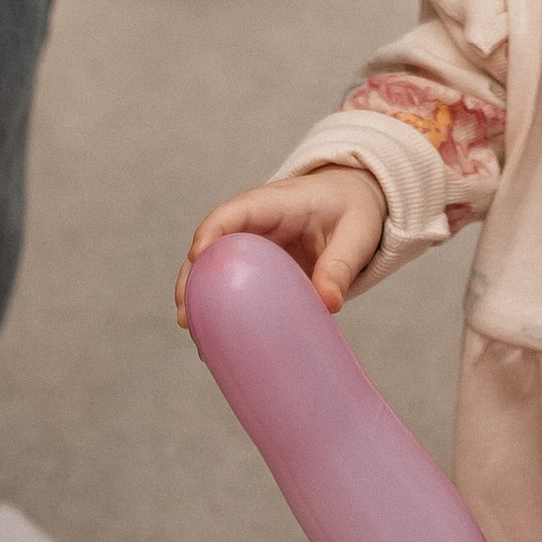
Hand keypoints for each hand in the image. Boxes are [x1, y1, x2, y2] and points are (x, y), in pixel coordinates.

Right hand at [181, 165, 386, 322]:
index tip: (197, 258)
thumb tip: (329, 304)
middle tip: (185, 315)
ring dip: (200, 295)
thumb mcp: (356, 233)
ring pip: (215, 266)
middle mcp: (256, 223)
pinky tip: (215, 339)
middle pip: (211, 244)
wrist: (354, 202)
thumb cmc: (353, 209)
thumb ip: (342, 265)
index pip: (233, 212)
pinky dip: (220, 307)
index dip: (211, 232)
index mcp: (276, 204)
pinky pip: (233, 283)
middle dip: (193, 276)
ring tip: (193, 332)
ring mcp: (254, 246)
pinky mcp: (259, 268)